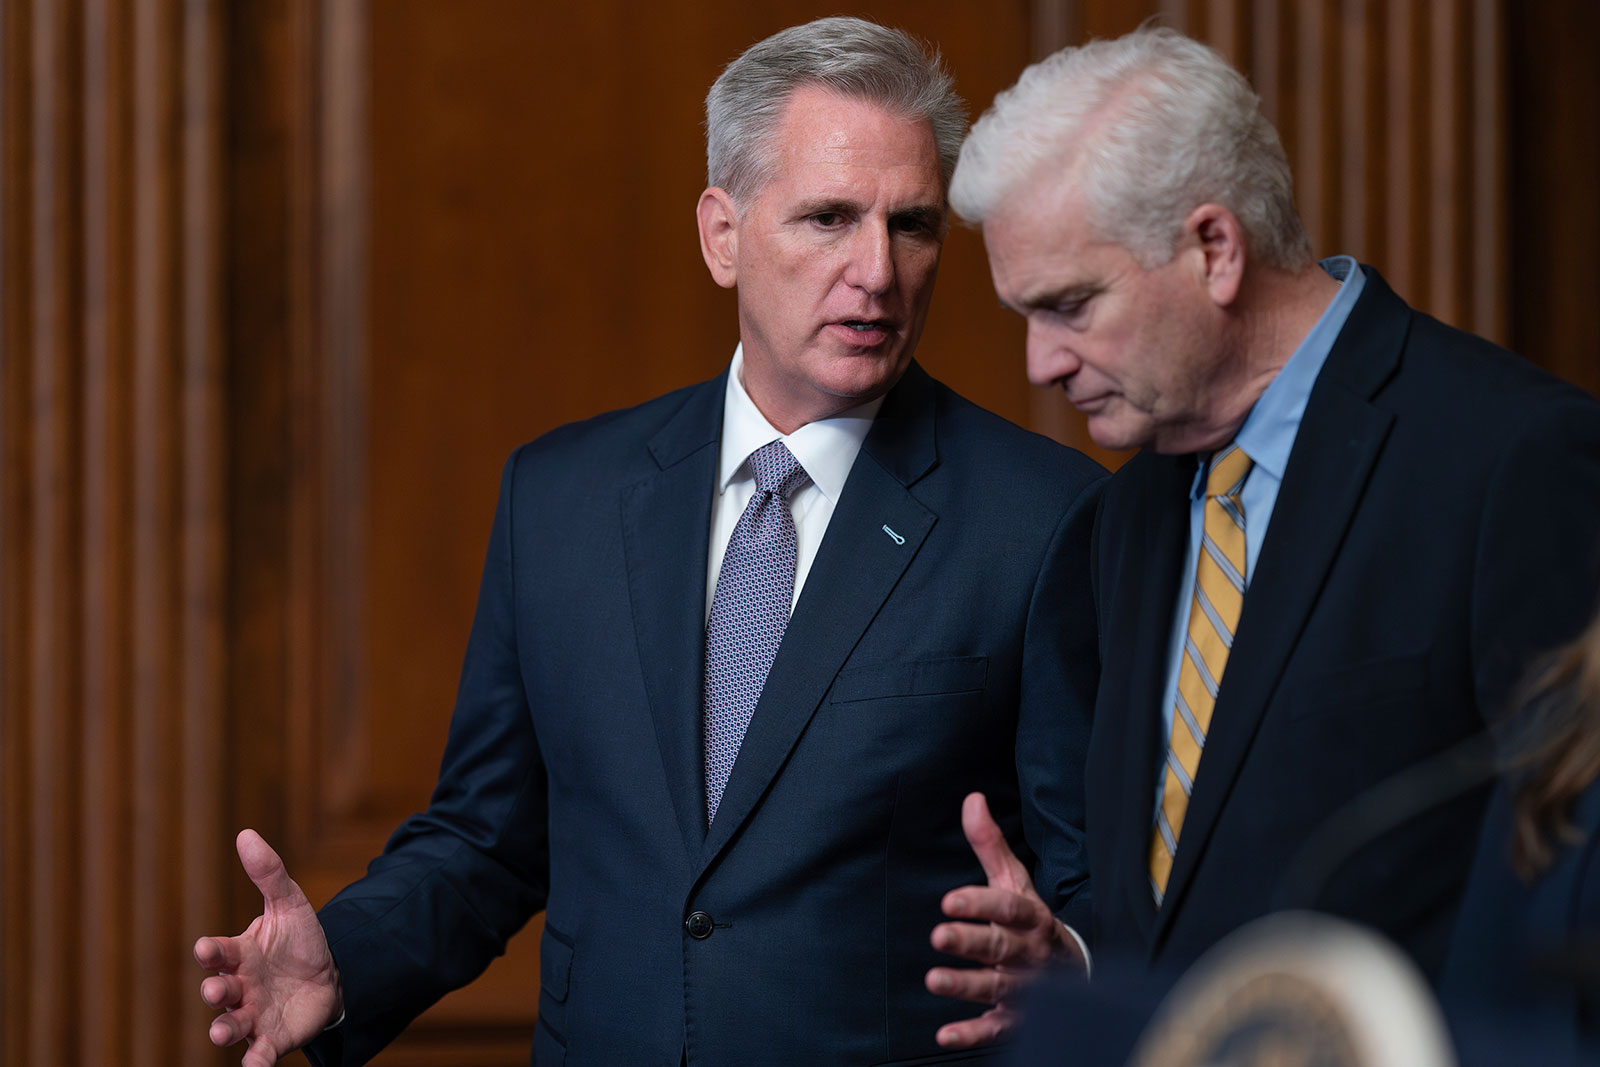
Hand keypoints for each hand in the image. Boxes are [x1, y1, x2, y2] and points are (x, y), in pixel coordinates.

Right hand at [194, 829, 343, 1066]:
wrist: (330, 975)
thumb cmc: (300, 940)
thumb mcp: (290, 904)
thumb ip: (269, 873)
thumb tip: (246, 833)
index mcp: (239, 955)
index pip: (217, 953)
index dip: (211, 952)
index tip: (207, 949)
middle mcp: (239, 988)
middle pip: (218, 991)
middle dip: (214, 991)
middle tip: (216, 990)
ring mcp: (253, 1016)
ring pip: (229, 1026)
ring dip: (222, 1030)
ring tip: (221, 1032)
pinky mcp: (272, 1039)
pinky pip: (259, 1055)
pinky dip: (255, 1063)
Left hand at [925, 792, 1082, 1048]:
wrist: (1073, 971)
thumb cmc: (1031, 919)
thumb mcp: (1016, 881)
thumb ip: (990, 845)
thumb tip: (972, 799)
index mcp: (1030, 917)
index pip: (1008, 907)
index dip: (981, 904)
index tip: (949, 899)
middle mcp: (1029, 953)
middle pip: (1001, 946)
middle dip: (971, 942)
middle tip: (938, 934)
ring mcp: (1026, 989)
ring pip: (996, 988)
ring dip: (966, 986)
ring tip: (933, 979)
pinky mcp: (1017, 1019)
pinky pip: (996, 1030)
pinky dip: (972, 1034)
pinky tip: (945, 1034)